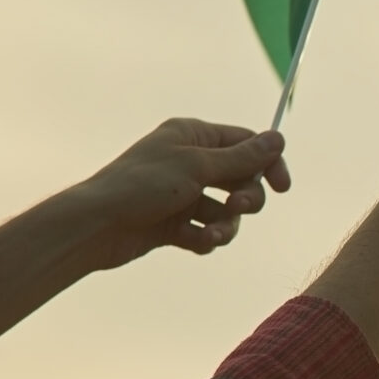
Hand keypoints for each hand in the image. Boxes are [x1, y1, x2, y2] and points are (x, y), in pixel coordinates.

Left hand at [66, 120, 293, 270]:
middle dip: (245, 197)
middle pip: (241, 179)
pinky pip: (206, 231)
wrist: (96, 226)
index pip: (246, 143)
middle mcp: (188, 161)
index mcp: (192, 136)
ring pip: (225, 211)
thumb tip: (277, 139)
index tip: (282, 187)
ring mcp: (181, 194)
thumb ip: (242, 157)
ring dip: (225, 225)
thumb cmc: (141, 186)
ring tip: (212, 235)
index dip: (267, 164)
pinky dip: (206, 238)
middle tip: (237, 206)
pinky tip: (194, 242)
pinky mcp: (173, 224)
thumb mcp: (197, 167)